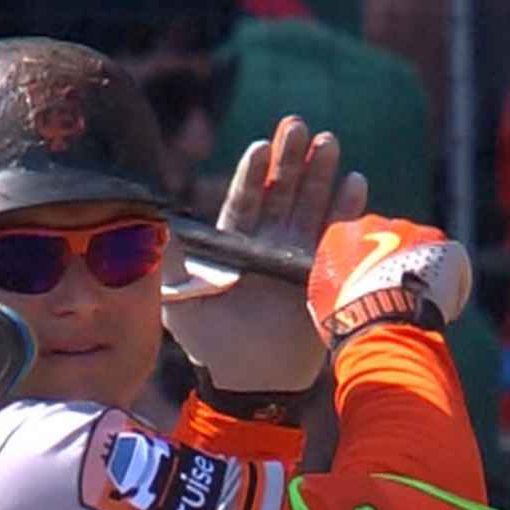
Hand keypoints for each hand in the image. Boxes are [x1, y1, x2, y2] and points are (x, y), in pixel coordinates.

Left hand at [163, 116, 368, 400]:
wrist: (251, 384)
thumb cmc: (211, 344)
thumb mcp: (178, 300)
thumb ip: (168, 260)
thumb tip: (154, 220)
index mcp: (236, 246)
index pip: (245, 200)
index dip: (254, 173)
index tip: (261, 145)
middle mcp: (268, 246)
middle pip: (281, 194)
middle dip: (290, 160)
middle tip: (298, 126)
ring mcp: (299, 259)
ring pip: (311, 207)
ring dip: (321, 174)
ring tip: (329, 141)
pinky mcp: (325, 276)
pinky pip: (338, 238)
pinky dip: (348, 210)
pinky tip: (356, 180)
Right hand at [306, 214, 471, 346]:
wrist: (383, 325)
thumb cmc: (347, 319)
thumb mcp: (321, 304)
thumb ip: (330, 286)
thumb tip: (338, 292)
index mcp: (341, 234)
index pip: (352, 245)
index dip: (362, 269)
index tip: (366, 289)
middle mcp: (375, 223)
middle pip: (387, 240)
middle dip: (392, 263)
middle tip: (395, 294)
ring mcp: (412, 230)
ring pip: (418, 249)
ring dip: (419, 270)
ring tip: (420, 302)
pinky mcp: (444, 245)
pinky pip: (449, 261)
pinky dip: (449, 282)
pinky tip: (443, 307)